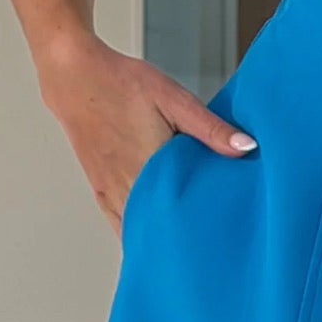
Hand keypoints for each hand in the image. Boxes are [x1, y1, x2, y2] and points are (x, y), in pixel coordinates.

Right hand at [37, 30, 257, 237]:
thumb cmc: (122, 84)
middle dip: (184, 236)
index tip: (222, 236)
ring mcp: (110, 190)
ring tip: (184, 245)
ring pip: (137, 229)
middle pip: (160, 227)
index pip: (182, 213)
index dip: (203, 227)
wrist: (74, 77)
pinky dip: (135, 232)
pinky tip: (149, 237)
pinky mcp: (99, 188)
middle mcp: (127, 185)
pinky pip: (118, 222)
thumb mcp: (174, 99)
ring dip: (158, 236)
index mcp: (150, 166)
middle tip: (209, 244)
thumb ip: (210, 128)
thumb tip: (246, 147)